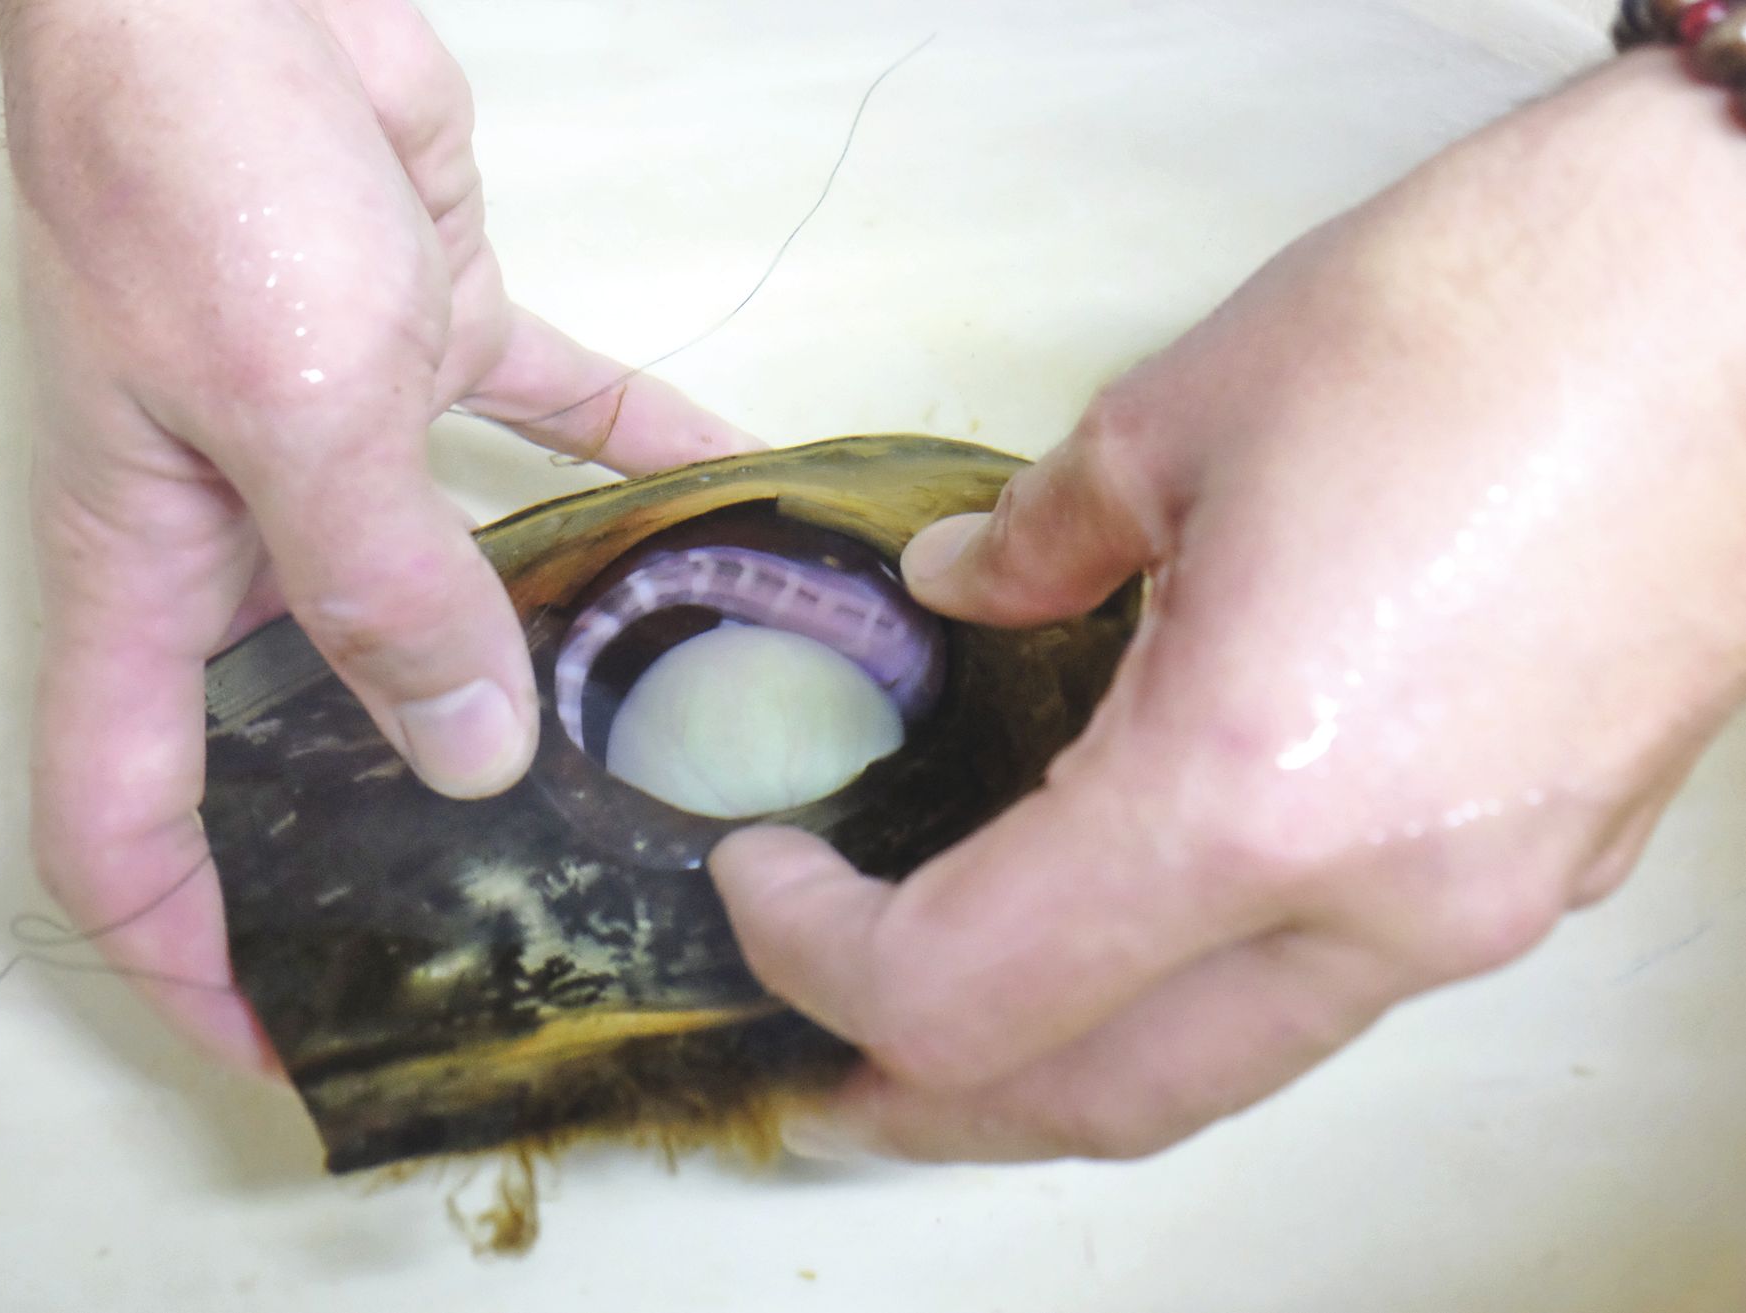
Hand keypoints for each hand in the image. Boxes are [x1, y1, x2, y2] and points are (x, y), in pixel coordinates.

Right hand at [0, 0, 752, 1065]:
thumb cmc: (195, 176)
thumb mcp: (287, 410)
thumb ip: (378, 586)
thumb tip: (463, 754)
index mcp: (149, 580)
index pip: (124, 826)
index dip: (185, 955)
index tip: (285, 1039)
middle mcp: (236, 539)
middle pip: (301, 736)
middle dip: (391, 829)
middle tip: (532, 899)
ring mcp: (337, 445)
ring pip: (443, 597)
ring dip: (539, 659)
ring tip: (662, 737)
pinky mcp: (424, 348)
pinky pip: (545, 433)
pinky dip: (630, 464)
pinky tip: (729, 502)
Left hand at [711, 51, 1745, 1160]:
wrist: (1743, 276)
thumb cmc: (1491, 317)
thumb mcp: (1180, 417)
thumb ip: (1039, 542)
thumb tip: (966, 590)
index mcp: (1250, 791)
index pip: (969, 990)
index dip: (825, 961)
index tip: (765, 883)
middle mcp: (1379, 898)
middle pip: (1102, 1096)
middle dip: (939, 1099)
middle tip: (831, 1066)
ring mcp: (1481, 904)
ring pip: (1225, 1064)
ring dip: (1071, 1062)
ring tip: (961, 1019)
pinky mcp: (1544, 866)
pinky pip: (1328, 984)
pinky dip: (1197, 983)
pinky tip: (1137, 909)